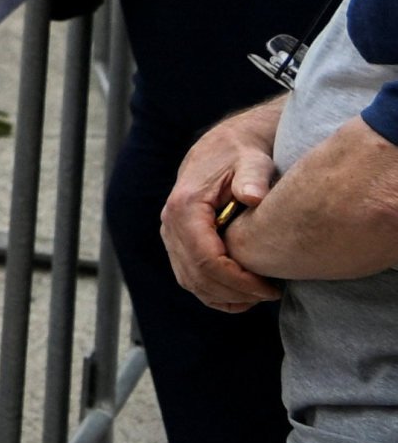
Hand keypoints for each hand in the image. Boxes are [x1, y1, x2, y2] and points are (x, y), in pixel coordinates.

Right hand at [165, 110, 280, 311]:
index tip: (270, 288)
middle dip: (235, 292)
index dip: (237, 281)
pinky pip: (189, 278)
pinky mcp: (177, 241)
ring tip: (259, 296)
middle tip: (271, 294)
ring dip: (224, 296)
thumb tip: (253, 197)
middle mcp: (170, 222)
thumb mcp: (252, 160)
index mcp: (185, 206)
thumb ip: (253, 177)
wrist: (224, 146)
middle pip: (196, 276)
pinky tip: (241, 297)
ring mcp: (170, 233)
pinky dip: (212, 293)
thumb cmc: (242, 155)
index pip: (205, 259)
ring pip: (190, 281)